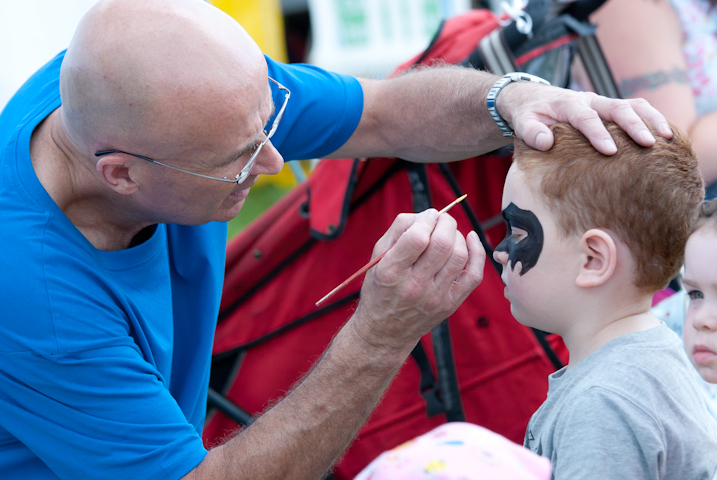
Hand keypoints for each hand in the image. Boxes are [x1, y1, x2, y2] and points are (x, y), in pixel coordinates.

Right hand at [349, 209, 485, 354]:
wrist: (385, 330)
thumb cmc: (380, 288)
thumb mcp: (377, 258)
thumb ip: (399, 230)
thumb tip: (428, 215)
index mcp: (391, 272)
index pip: (417, 237)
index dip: (426, 219)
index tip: (427, 217)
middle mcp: (413, 286)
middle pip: (442, 244)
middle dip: (446, 223)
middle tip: (441, 220)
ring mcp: (434, 297)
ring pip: (459, 255)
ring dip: (458, 236)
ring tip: (448, 233)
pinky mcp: (450, 304)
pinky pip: (474, 275)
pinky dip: (477, 252)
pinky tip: (470, 239)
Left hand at [498, 83, 672, 154]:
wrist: (533, 99)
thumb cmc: (530, 114)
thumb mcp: (523, 122)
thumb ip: (531, 131)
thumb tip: (545, 142)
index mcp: (568, 104)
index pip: (586, 118)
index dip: (598, 134)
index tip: (609, 151)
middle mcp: (590, 100)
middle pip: (617, 108)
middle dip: (634, 126)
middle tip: (648, 144)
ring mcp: (602, 103)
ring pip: (632, 105)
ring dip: (651, 119)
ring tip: (667, 137)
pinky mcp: (610, 108)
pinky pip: (635, 109)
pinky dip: (652, 119)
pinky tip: (666, 136)